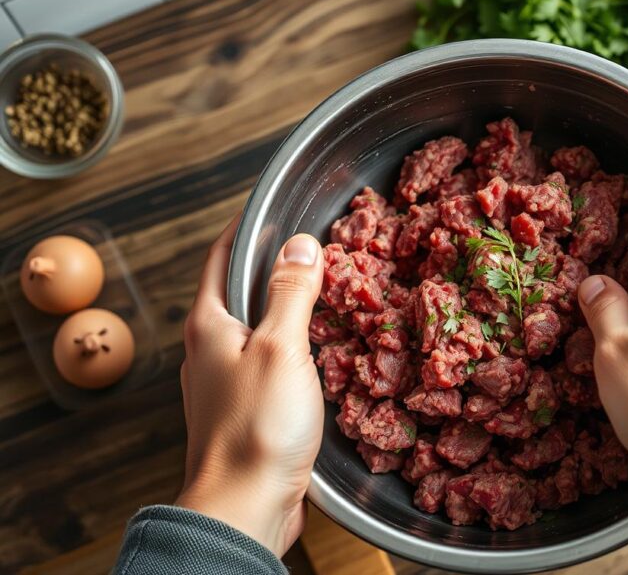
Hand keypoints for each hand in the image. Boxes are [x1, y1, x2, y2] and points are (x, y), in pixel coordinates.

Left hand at [176, 216, 324, 556]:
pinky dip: (295, 353)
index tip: (276, 209)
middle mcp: (210, 350)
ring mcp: (226, 383)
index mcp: (209, 324)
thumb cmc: (256, 429)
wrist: (244, 507)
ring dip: (290, 314)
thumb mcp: (282, 348)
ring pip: (259, 332)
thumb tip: (300, 245)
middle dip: (277, 271)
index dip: (248, 228)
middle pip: (242, 293)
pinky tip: (323, 359)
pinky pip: (271, 367)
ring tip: (329, 301)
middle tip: (320, 255)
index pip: (222, 256)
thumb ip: (291, 293)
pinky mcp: (246, 412)